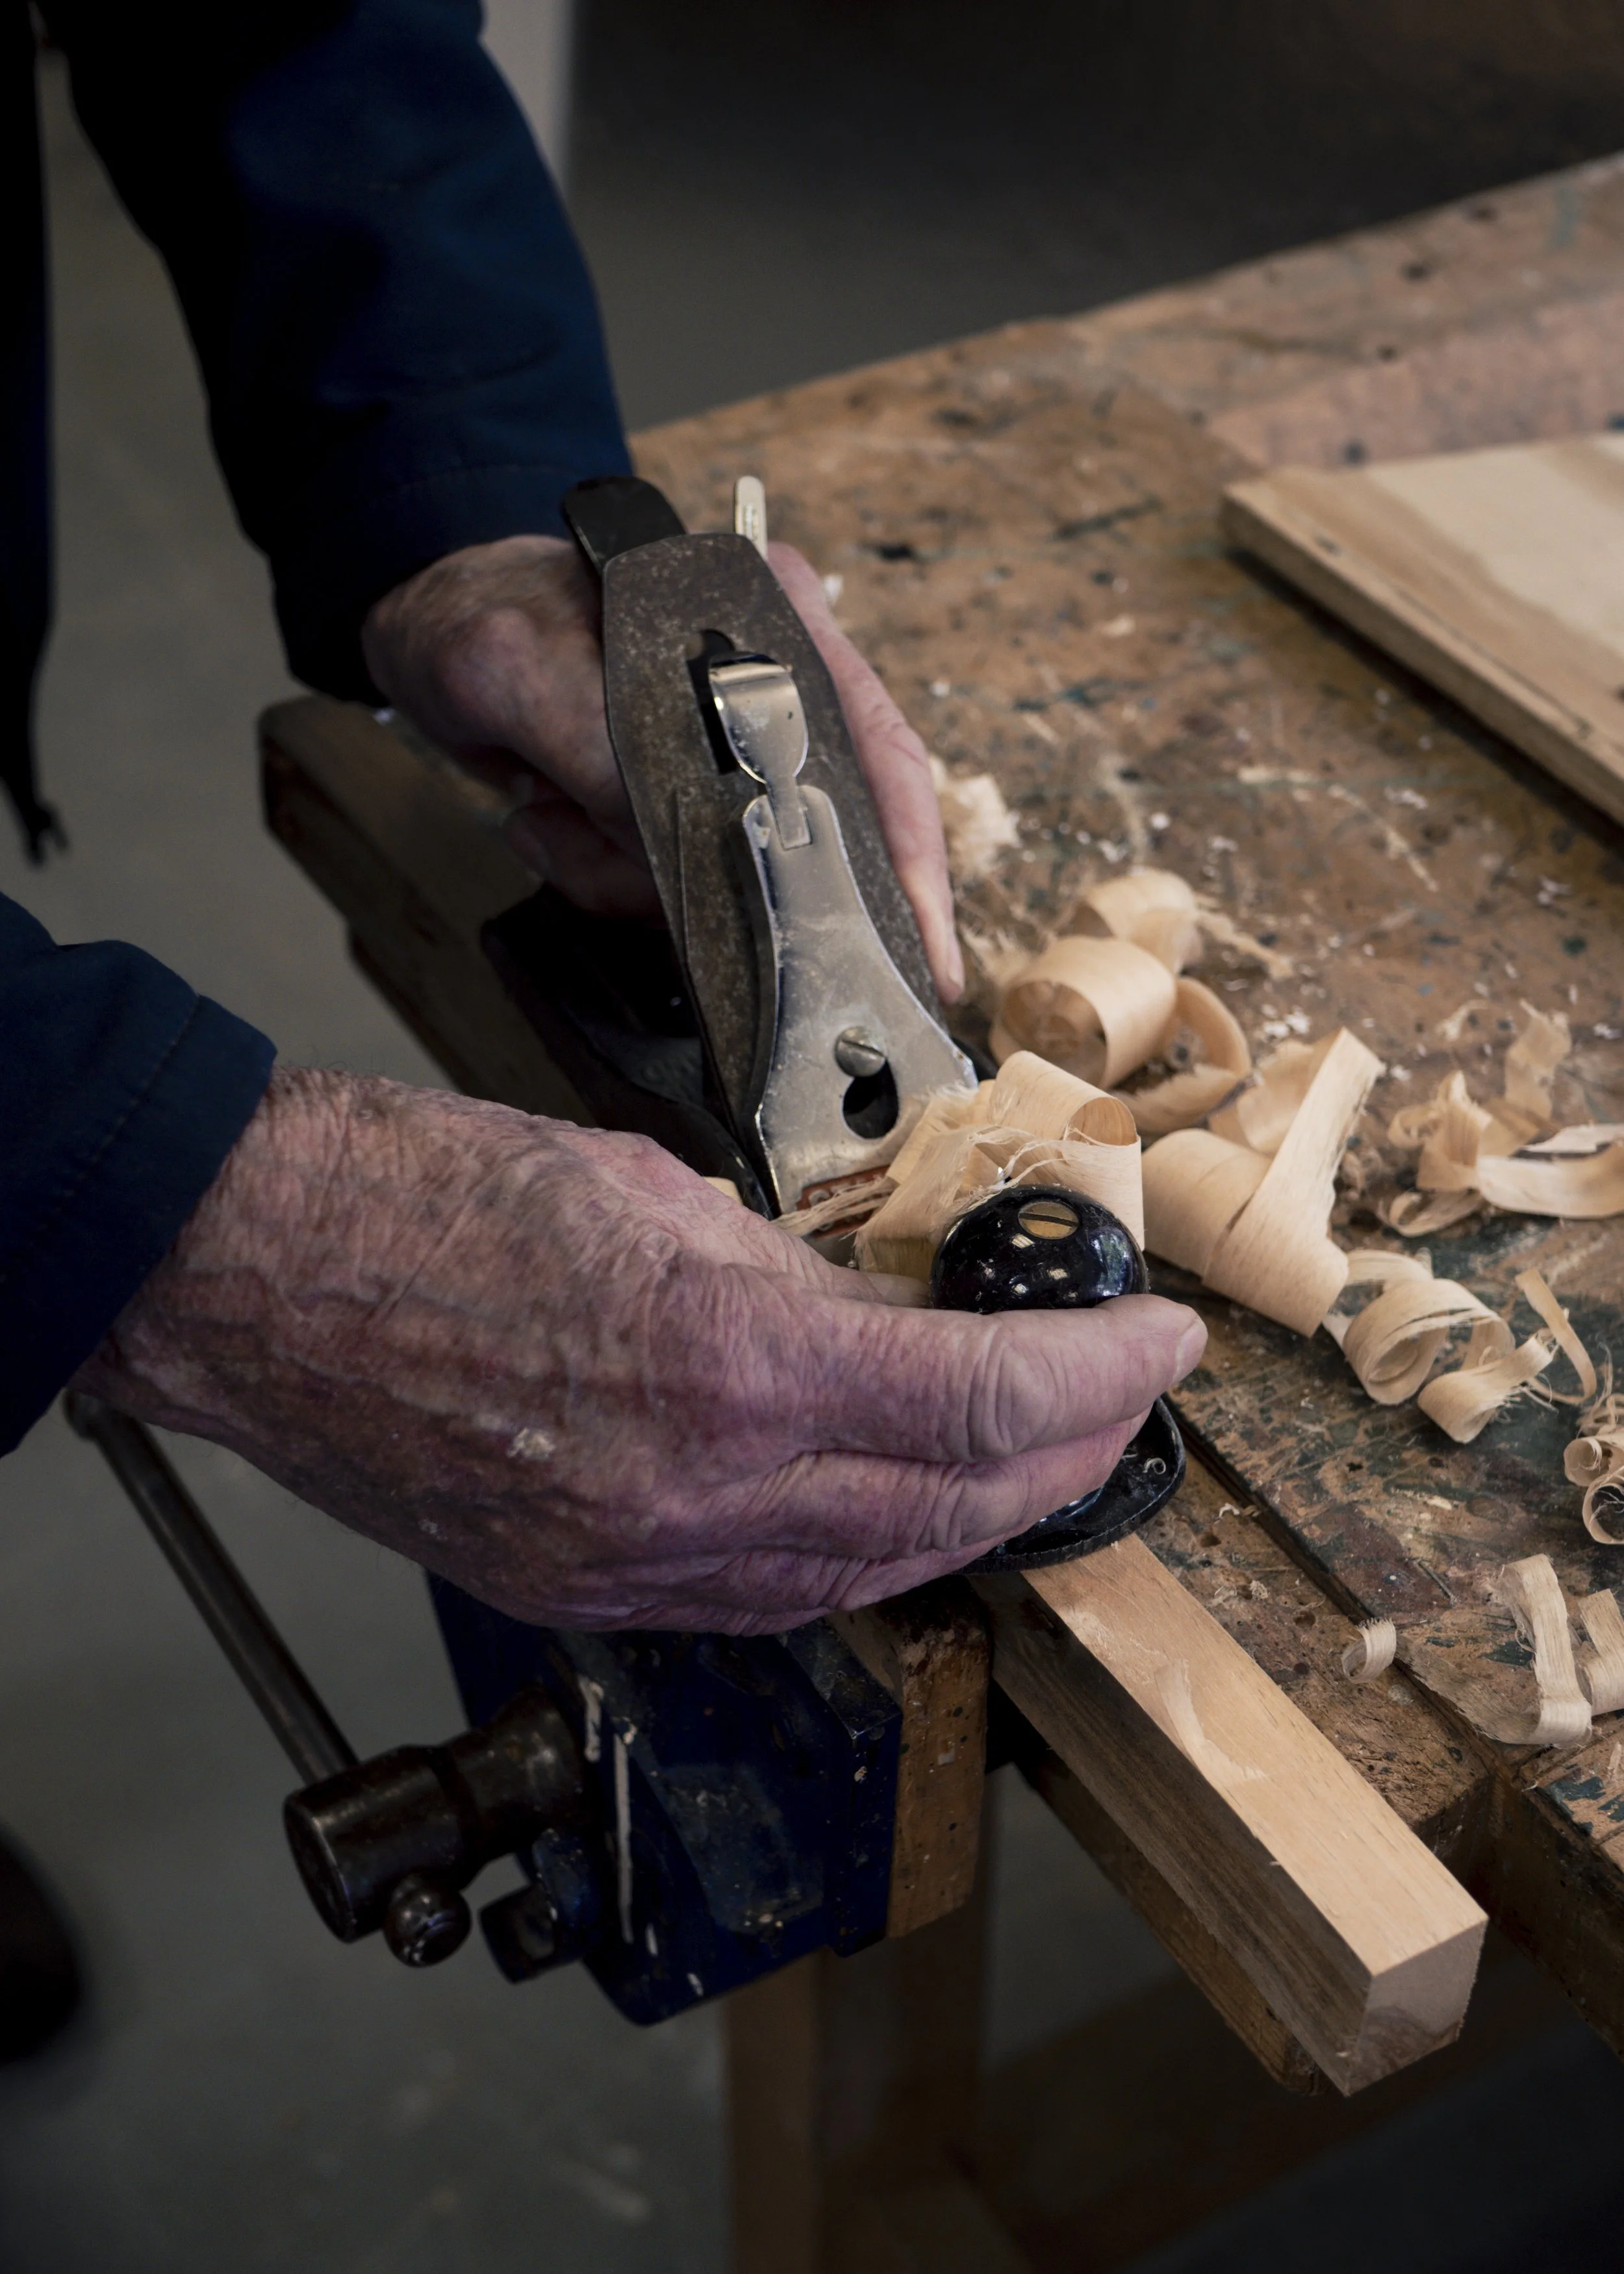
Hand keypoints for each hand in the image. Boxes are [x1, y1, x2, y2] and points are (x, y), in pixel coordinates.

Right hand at [73, 1071, 1202, 1632]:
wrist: (262, 1277)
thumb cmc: (431, 1193)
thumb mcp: (657, 1190)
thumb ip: (798, 1275)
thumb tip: (897, 1315)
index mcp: (725, 1368)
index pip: (987, 1402)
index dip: (1104, 1376)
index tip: (1162, 1341)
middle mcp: (693, 1496)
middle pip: (953, 1512)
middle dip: (1067, 1459)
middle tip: (1119, 1399)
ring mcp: (634, 1564)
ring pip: (871, 1575)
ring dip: (976, 1518)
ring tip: (1033, 1456)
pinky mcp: (583, 1591)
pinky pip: (769, 1598)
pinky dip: (861, 1554)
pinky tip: (894, 1505)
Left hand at [361, 532, 963, 1001]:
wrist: (425, 631)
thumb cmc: (483, 613)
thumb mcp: (526, 665)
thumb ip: (603, 745)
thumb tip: (674, 833)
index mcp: (777, 624)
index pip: (881, 757)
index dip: (911, 864)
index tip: (921, 956)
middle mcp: (775, 699)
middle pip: (813, 846)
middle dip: (729, 890)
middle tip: (669, 905)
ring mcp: (728, 765)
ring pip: (732, 887)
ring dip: (626, 877)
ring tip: (550, 814)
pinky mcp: (678, 815)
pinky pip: (670, 895)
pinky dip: (600, 878)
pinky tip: (546, 822)